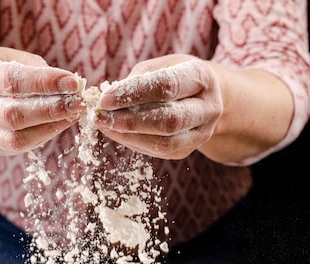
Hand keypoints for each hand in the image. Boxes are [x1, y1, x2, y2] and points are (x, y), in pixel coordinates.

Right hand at [0, 47, 83, 154]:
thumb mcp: (11, 58)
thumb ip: (37, 70)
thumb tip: (70, 86)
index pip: (9, 80)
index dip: (43, 83)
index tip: (72, 82)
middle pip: (11, 115)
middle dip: (50, 110)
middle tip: (78, 103)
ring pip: (15, 138)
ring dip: (50, 127)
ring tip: (72, 114)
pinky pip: (20, 147)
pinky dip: (44, 135)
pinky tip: (60, 123)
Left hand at [95, 55, 222, 159]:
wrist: (203, 98)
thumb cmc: (176, 76)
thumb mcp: (161, 66)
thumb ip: (137, 80)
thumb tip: (107, 98)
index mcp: (201, 77)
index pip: (167, 86)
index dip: (134, 93)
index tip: (105, 99)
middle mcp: (208, 107)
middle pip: (169, 120)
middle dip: (131, 121)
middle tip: (101, 117)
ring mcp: (201, 133)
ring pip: (165, 142)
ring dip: (129, 136)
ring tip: (105, 125)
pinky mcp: (187, 150)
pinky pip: (159, 152)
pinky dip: (133, 142)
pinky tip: (116, 133)